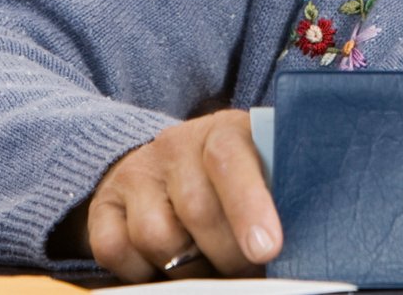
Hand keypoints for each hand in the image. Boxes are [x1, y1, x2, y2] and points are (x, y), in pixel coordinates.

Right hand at [86, 111, 280, 281]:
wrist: (170, 167)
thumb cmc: (236, 184)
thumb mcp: (264, 173)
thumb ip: (279, 195)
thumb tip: (298, 245)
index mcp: (223, 132)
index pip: (229, 159)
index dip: (248, 204)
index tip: (266, 248)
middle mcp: (175, 146)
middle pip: (196, 209)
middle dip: (228, 254)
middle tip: (247, 269)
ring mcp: (136, 174)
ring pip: (157, 235)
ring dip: (188, 266)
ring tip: (209, 265)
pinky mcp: (104, 206)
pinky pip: (116, 250)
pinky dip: (143, 270)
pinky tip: (167, 265)